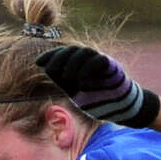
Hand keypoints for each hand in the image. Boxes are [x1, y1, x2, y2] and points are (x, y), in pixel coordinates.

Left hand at [36, 46, 160, 127]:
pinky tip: (81, 82)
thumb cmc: (98, 101)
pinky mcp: (111, 66)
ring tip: (66, 77)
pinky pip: (98, 61)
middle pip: (71, 50)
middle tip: (50, 70)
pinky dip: (88, 70)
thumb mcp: (76, 93)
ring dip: (72, 63)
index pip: (63, 54)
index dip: (50, 56)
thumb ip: (64, 82)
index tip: (38, 63)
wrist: (121, 109)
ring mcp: (100, 61)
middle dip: (58, 58)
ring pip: (84, 52)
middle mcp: (89, 60)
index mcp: (79, 64)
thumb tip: (47, 69)